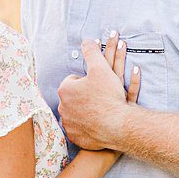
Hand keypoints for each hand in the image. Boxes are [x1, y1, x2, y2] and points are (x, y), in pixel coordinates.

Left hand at [57, 34, 141, 150]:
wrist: (117, 125)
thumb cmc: (108, 96)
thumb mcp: (101, 69)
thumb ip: (92, 53)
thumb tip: (86, 40)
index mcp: (65, 90)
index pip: (73, 80)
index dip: (88, 80)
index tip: (97, 84)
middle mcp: (62, 107)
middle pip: (73, 97)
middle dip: (85, 95)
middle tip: (99, 97)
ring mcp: (68, 123)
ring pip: (75, 112)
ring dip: (85, 110)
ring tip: (98, 109)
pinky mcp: (74, 137)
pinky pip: (78, 128)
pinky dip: (85, 125)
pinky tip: (95, 123)